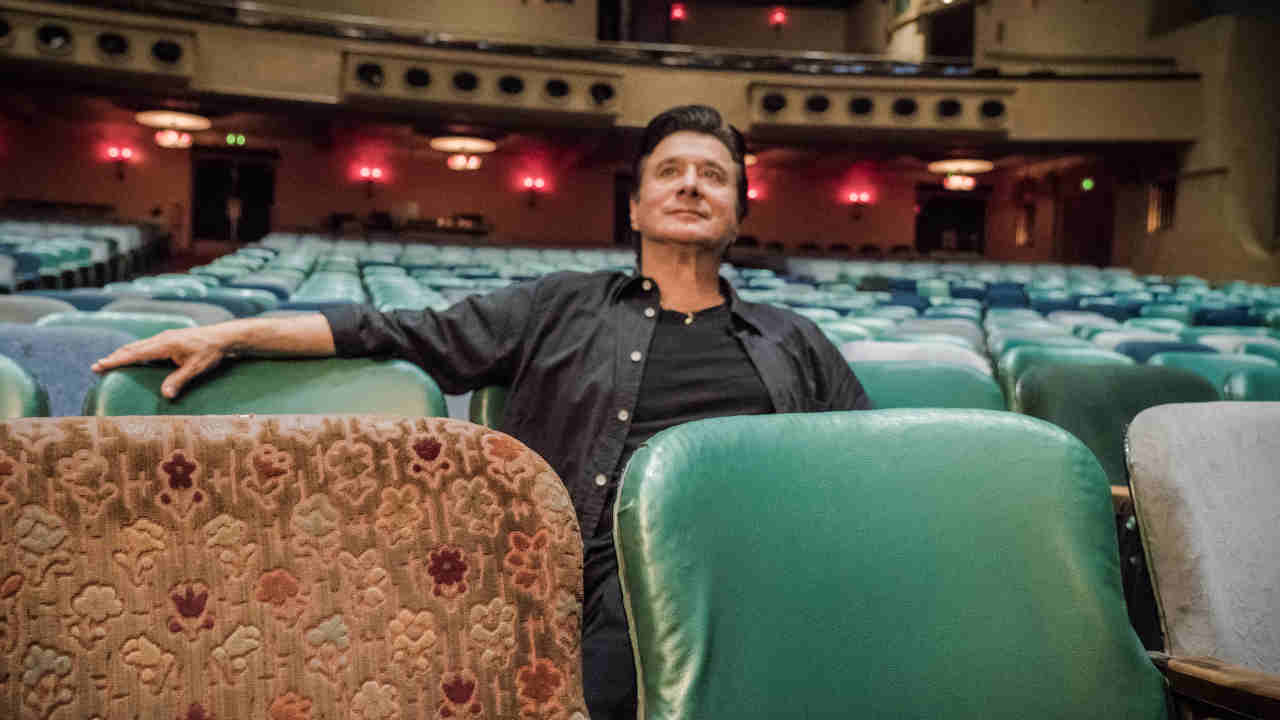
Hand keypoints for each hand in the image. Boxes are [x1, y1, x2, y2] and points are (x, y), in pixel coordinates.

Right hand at [92, 326, 233, 399]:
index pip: (134, 354)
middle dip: (114, 357)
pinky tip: (133, 356)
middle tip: (97, 366)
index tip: (99, 365)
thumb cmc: (210, 353)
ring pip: (139, 345)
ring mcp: (165, 337)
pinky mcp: (169, 338)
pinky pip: (146, 344)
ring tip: (109, 361)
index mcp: (164, 345)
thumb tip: (165, 396)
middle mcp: (161, 338)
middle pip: (132, 348)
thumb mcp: (196, 368)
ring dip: (123, 353)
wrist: (223, 337)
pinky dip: (135, 350)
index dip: (116, 360)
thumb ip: (179, 380)